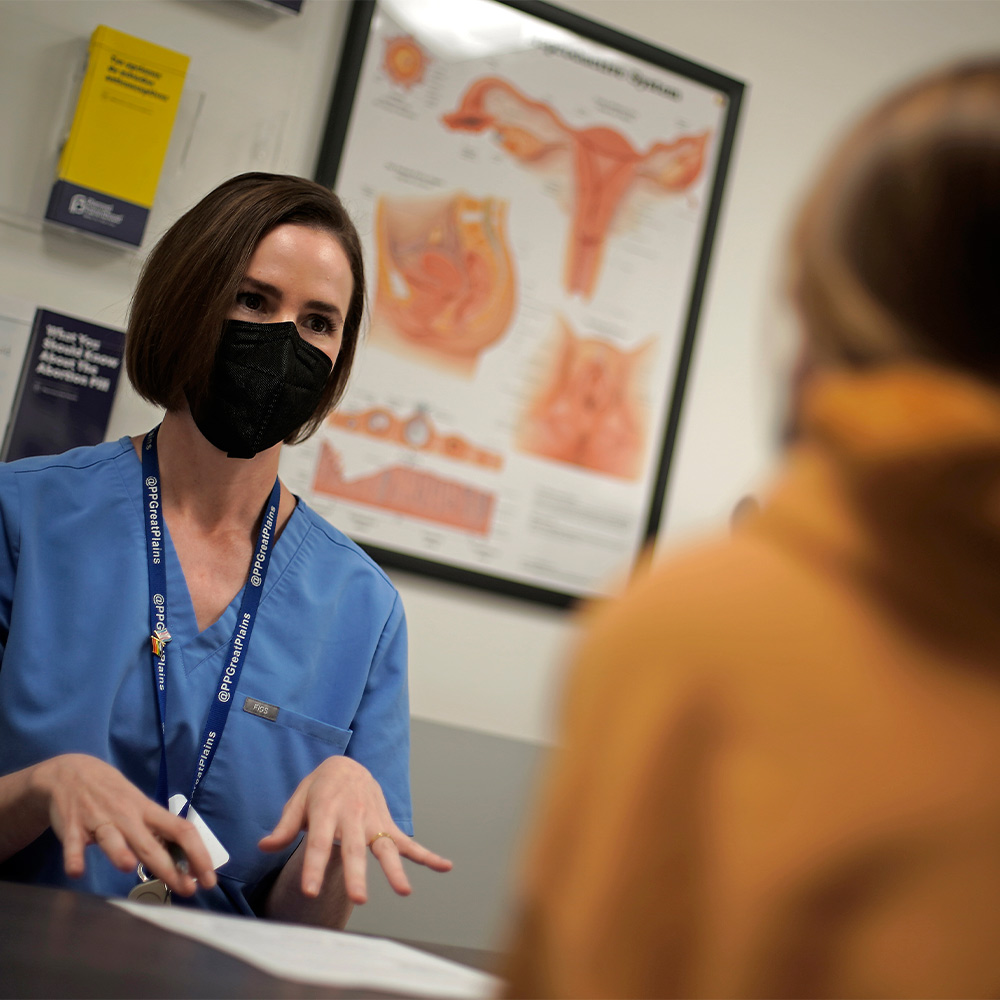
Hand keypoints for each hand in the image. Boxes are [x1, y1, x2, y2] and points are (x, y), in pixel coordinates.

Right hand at [31, 754, 216, 896]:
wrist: (71, 772)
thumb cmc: (114, 794)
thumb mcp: (139, 805)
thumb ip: (154, 831)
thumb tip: (181, 860)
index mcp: (148, 811)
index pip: (181, 830)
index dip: (198, 853)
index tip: (209, 877)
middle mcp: (127, 816)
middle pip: (151, 843)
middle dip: (169, 868)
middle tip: (187, 889)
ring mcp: (99, 820)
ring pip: (112, 839)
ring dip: (119, 852)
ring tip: (128, 867)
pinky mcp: (72, 827)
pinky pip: (72, 845)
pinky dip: (74, 858)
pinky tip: (76, 872)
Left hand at [258, 755, 451, 903]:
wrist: (348, 764)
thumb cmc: (320, 788)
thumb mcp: (298, 800)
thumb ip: (284, 826)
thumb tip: (263, 847)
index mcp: (326, 811)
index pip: (317, 843)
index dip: (313, 867)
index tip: (310, 891)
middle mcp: (352, 817)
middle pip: (353, 849)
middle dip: (356, 874)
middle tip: (359, 899)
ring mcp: (373, 821)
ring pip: (384, 847)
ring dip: (394, 869)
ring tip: (404, 891)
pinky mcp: (387, 824)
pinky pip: (408, 842)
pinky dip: (427, 855)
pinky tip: (445, 867)